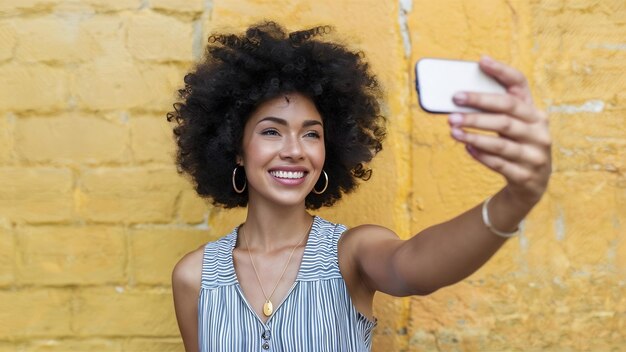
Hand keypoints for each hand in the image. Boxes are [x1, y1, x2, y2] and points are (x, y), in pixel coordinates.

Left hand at [448, 56, 551, 205]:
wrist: (532, 185)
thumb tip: (462, 95)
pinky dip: (481, 155)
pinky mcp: (525, 175)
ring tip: (453, 129)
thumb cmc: (515, 146)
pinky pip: (499, 164)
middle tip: (454, 101)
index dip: (502, 71)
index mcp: (535, 113)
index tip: (481, 61)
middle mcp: (539, 131)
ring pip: (501, 141)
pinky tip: (466, 148)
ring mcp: (535, 154)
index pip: (520, 85)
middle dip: (479, 105)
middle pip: (507, 112)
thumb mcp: (513, 126)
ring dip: (474, 134)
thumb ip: (496, 111)